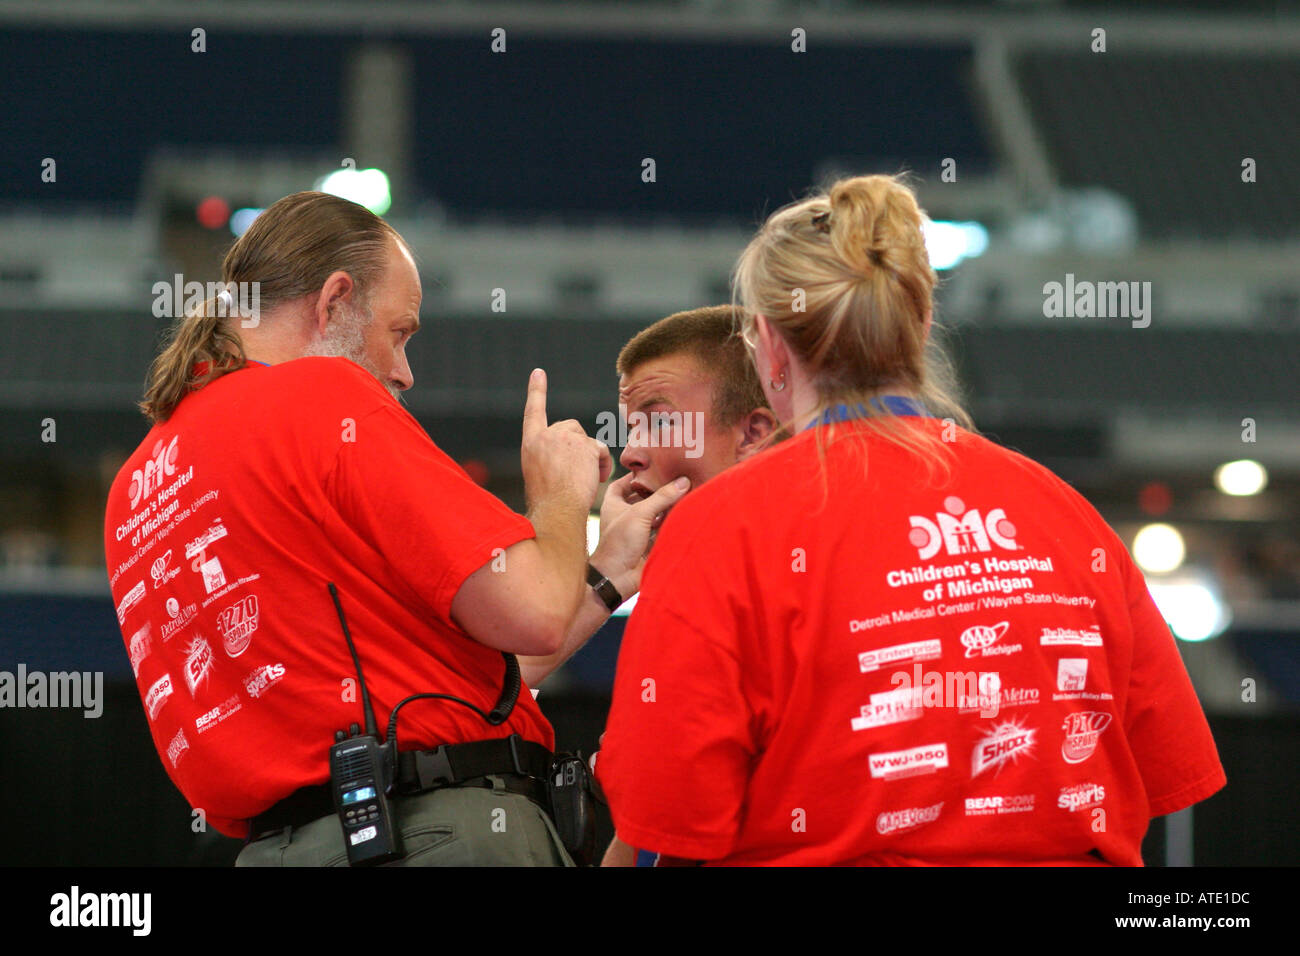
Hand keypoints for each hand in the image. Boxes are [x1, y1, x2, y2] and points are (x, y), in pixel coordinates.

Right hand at [521, 369, 612, 511]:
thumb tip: (567, 458)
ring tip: (585, 480)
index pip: (534, 411)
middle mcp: (547, 435)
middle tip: (577, 473)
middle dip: (578, 447)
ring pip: (587, 441)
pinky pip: (600, 450)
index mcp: (531, 442)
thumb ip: (549, 457)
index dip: (537, 391)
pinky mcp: (585, 445)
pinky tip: (596, 479)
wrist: (556, 510)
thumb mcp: (538, 475)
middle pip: (571, 428)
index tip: (538, 373)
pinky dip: (602, 464)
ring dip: (590, 458)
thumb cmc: (548, 502)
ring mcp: (566, 438)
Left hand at [590, 472, 689, 597]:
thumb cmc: (618, 543)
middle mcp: (624, 516)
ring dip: (666, 507)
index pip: (622, 484)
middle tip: (675, 479)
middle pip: (642, 498)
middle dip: (657, 490)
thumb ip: (662, 497)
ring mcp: (636, 531)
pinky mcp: (647, 545)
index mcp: (614, 504)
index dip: (635, 476)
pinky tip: (683, 516)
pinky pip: (661, 530)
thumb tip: (683, 481)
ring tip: (684, 494)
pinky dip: (670, 523)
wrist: (617, 578)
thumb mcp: (640, 513)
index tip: (652, 468)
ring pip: (653, 514)